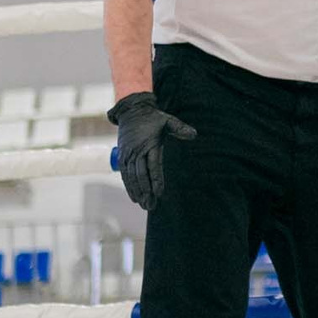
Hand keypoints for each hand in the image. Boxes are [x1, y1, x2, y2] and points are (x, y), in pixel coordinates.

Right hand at [108, 91, 195, 212]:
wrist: (131, 112)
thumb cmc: (153, 119)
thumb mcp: (168, 120)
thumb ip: (180, 128)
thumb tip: (194, 134)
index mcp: (149, 144)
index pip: (153, 165)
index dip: (156, 179)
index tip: (159, 192)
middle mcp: (136, 151)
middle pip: (140, 175)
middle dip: (146, 191)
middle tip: (151, 205)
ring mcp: (127, 155)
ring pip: (131, 177)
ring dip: (137, 192)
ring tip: (144, 205)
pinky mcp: (122, 157)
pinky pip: (124, 174)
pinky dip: (129, 186)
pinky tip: (134, 198)